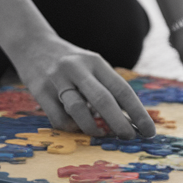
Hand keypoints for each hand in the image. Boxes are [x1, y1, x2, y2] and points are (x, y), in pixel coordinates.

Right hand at [12, 36, 154, 138]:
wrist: (32, 45)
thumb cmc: (71, 63)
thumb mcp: (91, 66)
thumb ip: (105, 88)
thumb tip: (128, 120)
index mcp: (96, 62)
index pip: (121, 89)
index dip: (138, 112)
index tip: (150, 130)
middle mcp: (78, 68)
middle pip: (103, 99)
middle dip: (119, 123)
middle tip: (130, 138)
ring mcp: (57, 79)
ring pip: (78, 110)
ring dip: (93, 128)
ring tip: (102, 134)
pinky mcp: (39, 91)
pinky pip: (58, 118)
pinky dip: (72, 128)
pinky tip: (78, 128)